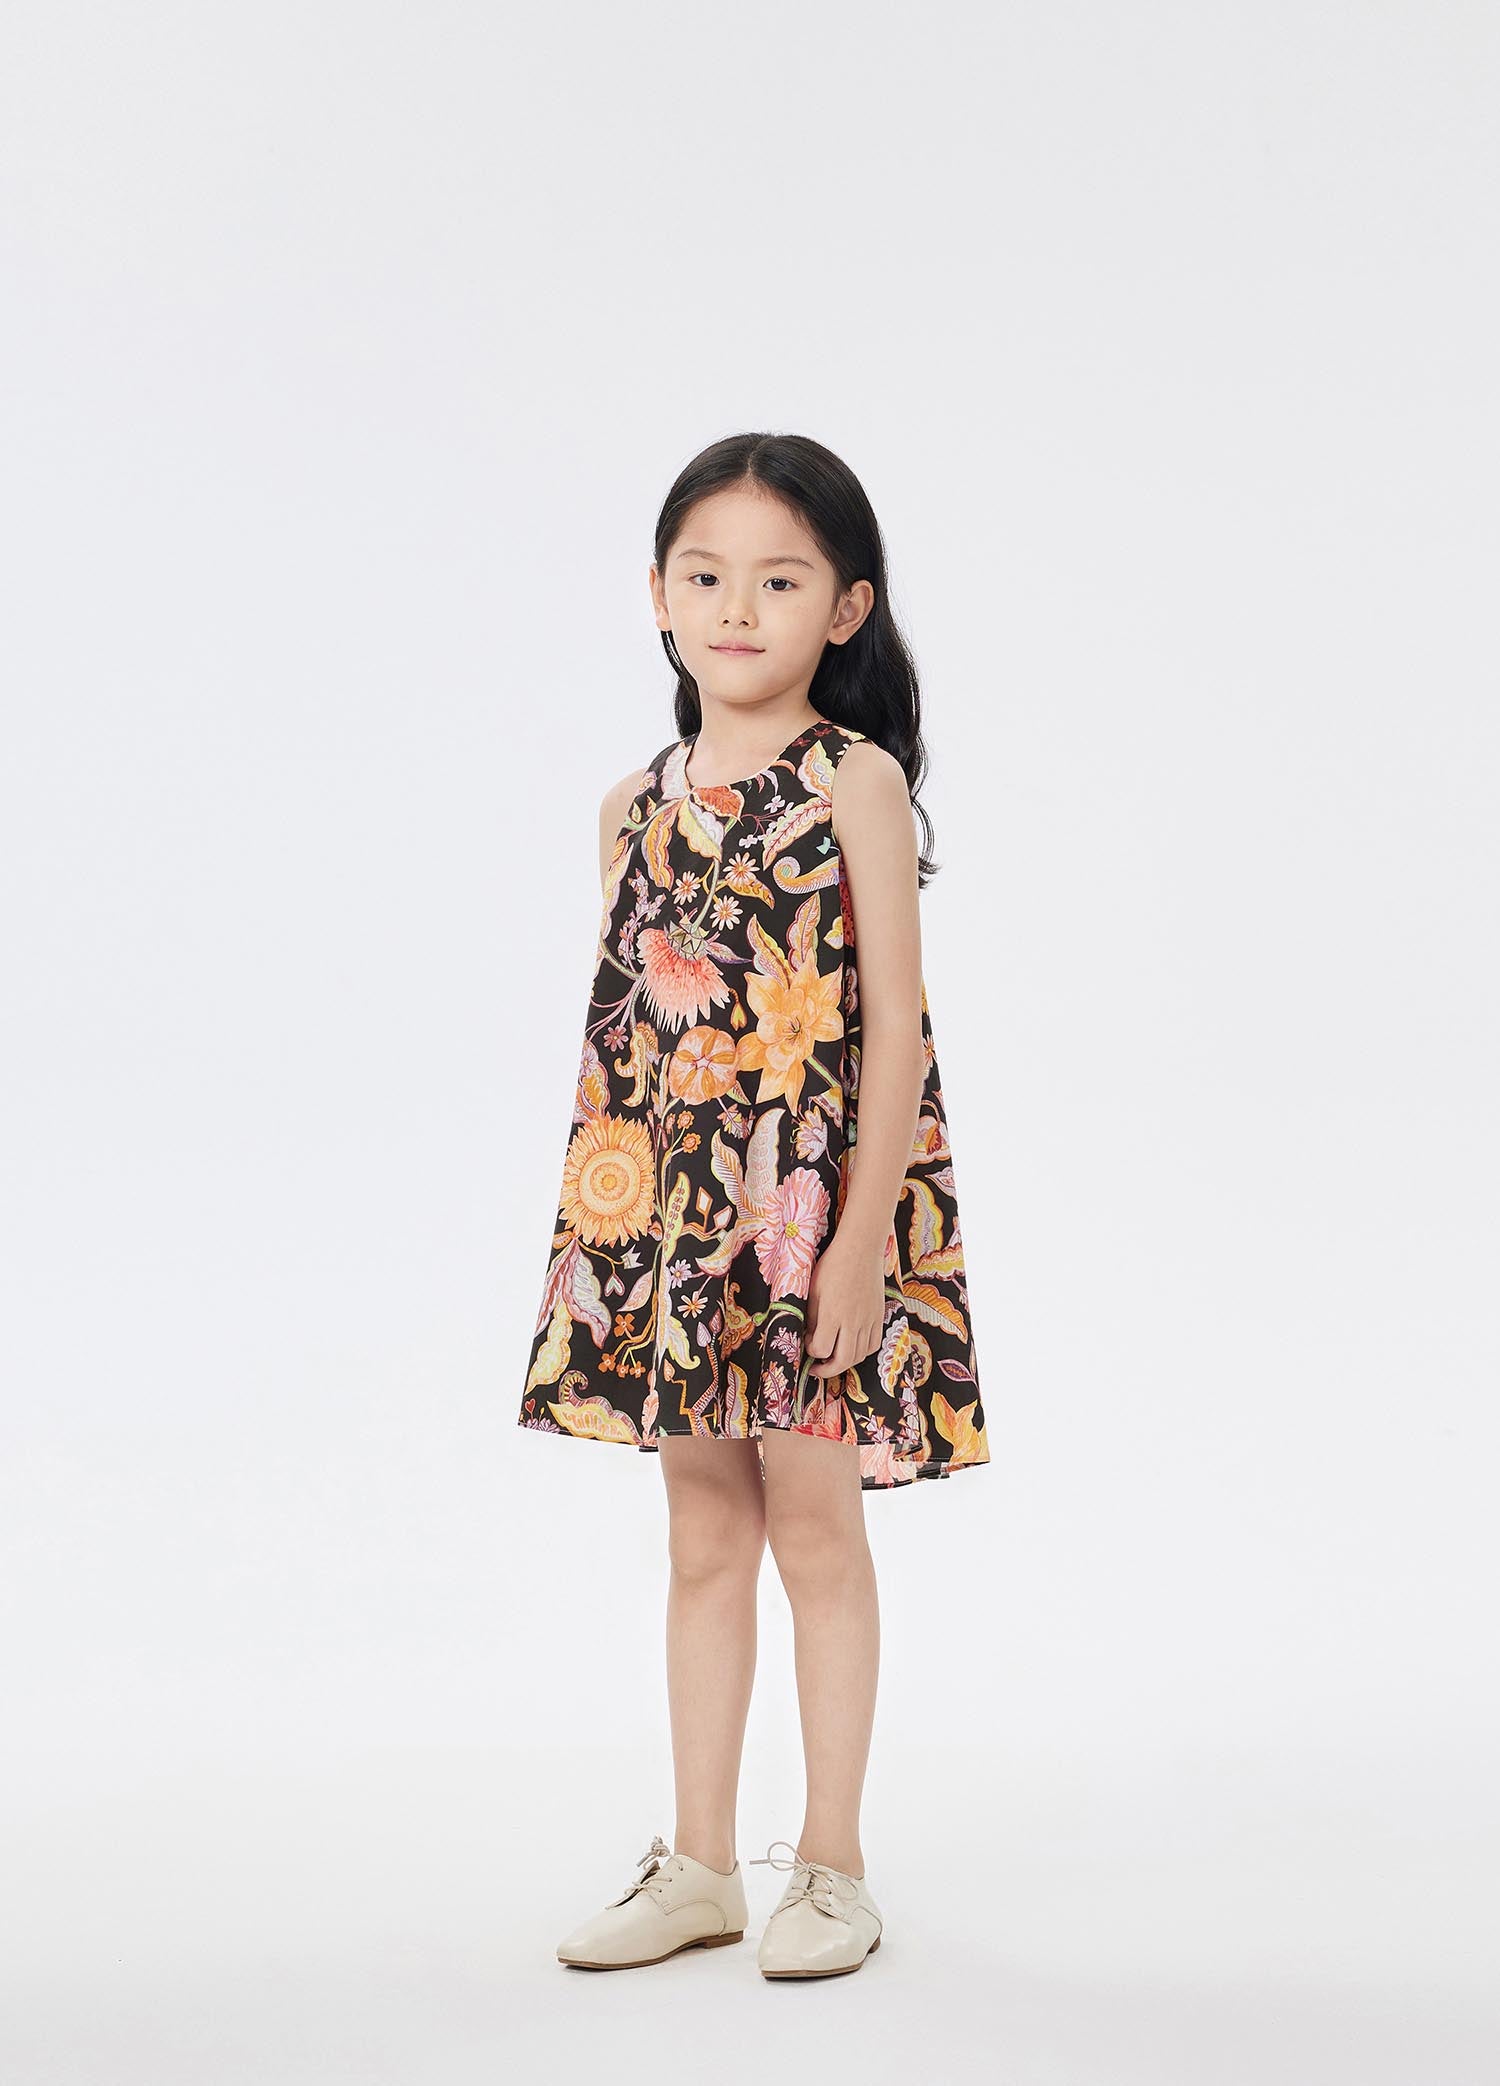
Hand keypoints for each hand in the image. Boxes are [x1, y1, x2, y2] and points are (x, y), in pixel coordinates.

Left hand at [803, 1233, 886, 1377]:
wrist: (860, 1248)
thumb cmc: (832, 1266)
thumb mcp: (813, 1290)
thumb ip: (811, 1317)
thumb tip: (809, 1337)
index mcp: (832, 1314)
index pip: (821, 1349)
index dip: (811, 1351)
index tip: (807, 1342)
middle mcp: (852, 1321)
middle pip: (843, 1361)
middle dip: (827, 1370)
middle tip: (816, 1367)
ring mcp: (868, 1320)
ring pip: (860, 1356)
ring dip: (845, 1362)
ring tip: (833, 1357)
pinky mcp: (878, 1316)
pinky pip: (873, 1344)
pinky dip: (862, 1352)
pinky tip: (852, 1347)